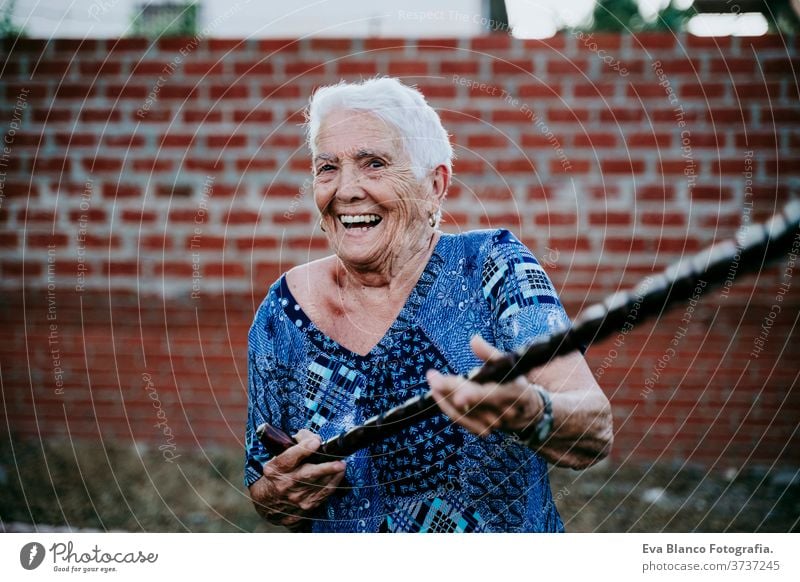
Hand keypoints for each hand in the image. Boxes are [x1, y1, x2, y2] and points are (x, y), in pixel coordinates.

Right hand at [249, 429, 345, 529]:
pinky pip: (324, 493)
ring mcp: (297, 497)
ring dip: (333, 474)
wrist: (269, 503)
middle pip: (307, 475)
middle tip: (339, 463)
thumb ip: (295, 445)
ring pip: (320, 485)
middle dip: (325, 468)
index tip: (315, 441)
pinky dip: (334, 482)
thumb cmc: (277, 474)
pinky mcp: (307, 505)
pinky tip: (339, 473)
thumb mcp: (277, 457)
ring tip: (342, 465)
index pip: (289, 459)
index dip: (303, 449)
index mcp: (276, 469)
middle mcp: (286, 484)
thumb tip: (314, 439)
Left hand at [427, 335, 542, 436]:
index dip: (472, 394)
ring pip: (465, 413)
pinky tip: (438, 395)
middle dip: (452, 390)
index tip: (455, 390)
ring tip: (433, 382)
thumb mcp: (509, 365)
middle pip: (473, 403)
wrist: (528, 412)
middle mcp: (505, 411)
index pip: (491, 394)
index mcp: (515, 392)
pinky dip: (448, 408)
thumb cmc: (515, 382)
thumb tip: (473, 340)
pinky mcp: (484, 430)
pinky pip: (462, 421)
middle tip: (433, 377)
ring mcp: (494, 424)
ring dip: (445, 398)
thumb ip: (490, 354)